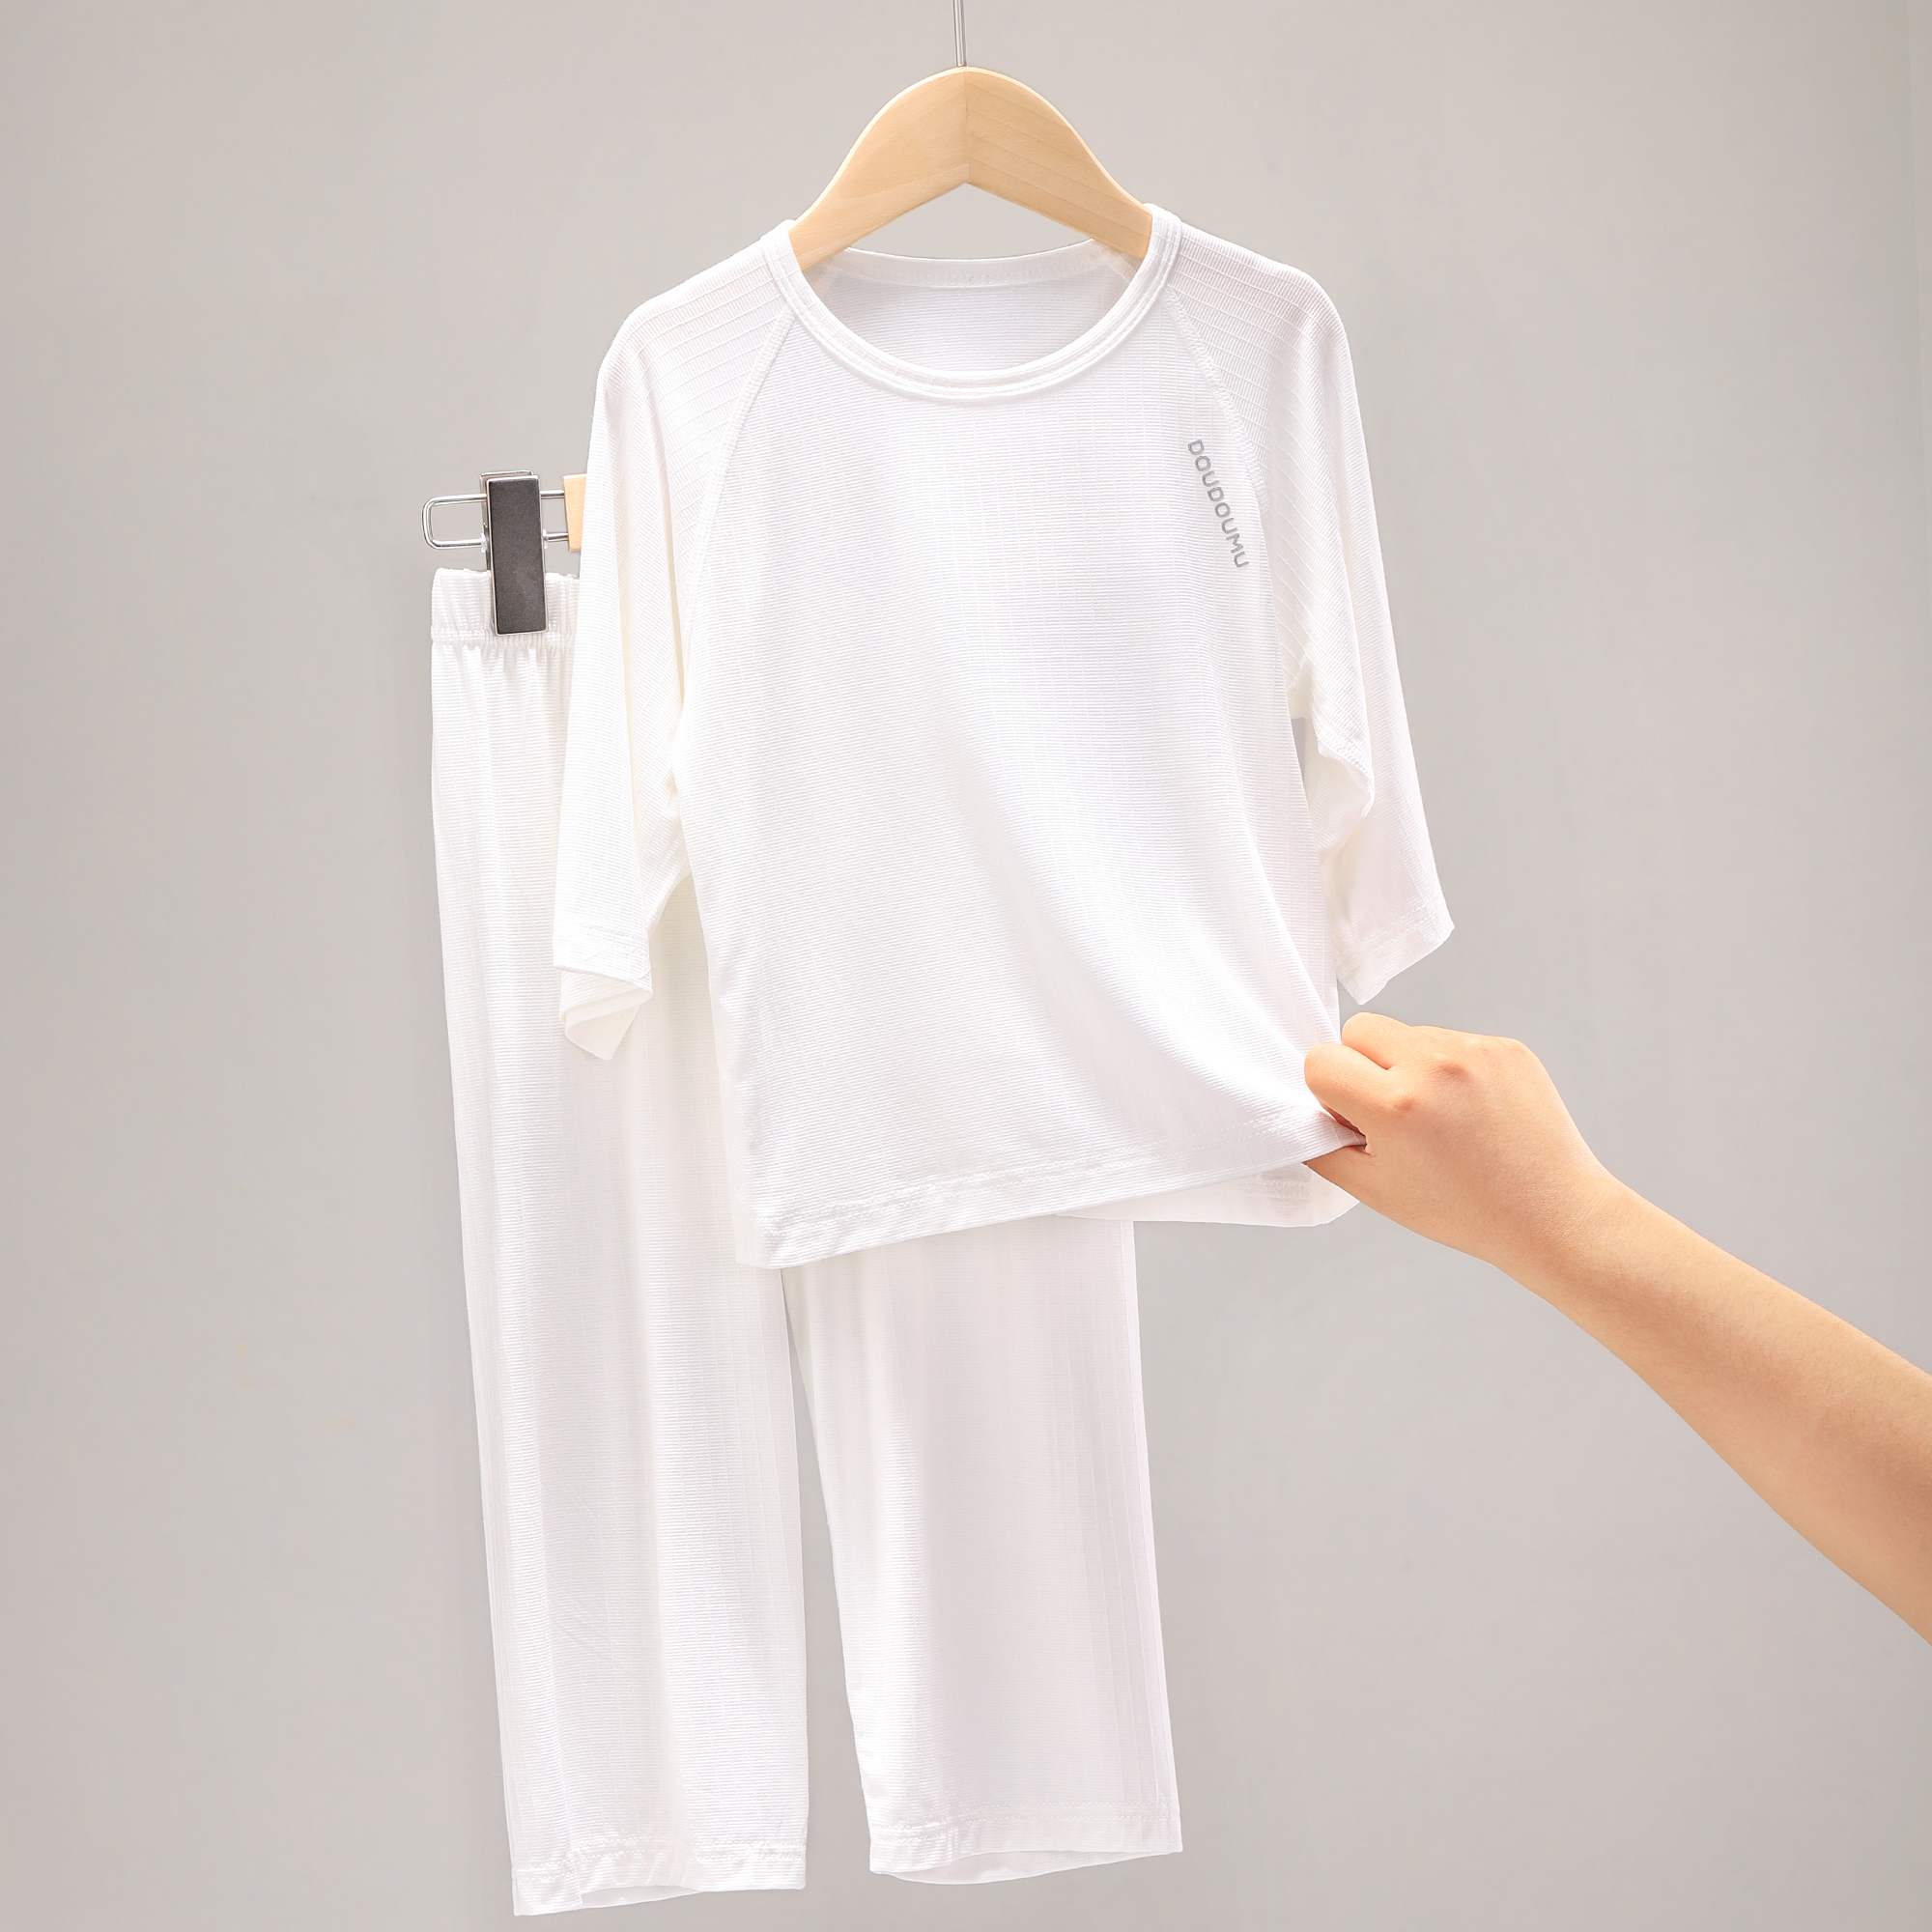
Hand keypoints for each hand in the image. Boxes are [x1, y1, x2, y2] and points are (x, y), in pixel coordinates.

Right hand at [1305, 1013, 1625, 1279]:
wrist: (1552, 1213)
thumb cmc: (1464, 1211)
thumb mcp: (1375, 1192)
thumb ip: (1324, 1147)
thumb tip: (1307, 1113)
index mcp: (1396, 1105)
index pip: (1321, 1060)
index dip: (1328, 1094)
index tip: (1353, 1122)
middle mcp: (1434, 1066)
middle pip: (1358, 1029)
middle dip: (1362, 1066)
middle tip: (1390, 1114)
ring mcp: (1474, 1051)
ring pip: (1407, 1032)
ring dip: (1407, 1066)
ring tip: (1440, 1119)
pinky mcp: (1505, 1047)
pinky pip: (1451, 1041)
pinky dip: (1449, 1070)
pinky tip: (1472, 1113)